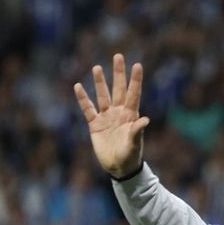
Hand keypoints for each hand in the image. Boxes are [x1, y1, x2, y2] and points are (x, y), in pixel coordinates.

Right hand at [74, 53, 149, 178]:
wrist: (119, 168)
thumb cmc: (130, 156)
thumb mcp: (134, 144)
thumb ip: (138, 131)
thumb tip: (145, 120)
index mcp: (131, 115)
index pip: (133, 93)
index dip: (135, 80)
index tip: (137, 64)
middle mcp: (119, 112)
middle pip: (118, 89)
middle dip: (118, 73)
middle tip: (118, 56)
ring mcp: (106, 117)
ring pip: (102, 95)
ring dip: (99, 82)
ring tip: (97, 67)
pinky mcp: (95, 124)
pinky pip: (87, 109)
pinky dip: (83, 99)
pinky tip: (78, 86)